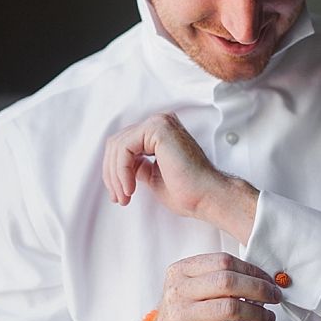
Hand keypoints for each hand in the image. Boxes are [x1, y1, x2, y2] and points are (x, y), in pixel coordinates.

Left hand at [102, 113, 257, 243]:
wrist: (208, 197)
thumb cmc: (188, 191)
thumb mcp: (152, 176)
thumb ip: (137, 165)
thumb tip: (118, 166)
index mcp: (158, 132)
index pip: (122, 145)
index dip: (114, 171)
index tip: (118, 195)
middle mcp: (159, 123)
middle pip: (116, 144)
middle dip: (112, 174)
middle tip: (118, 198)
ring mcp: (159, 122)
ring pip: (117, 146)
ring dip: (116, 176)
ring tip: (124, 196)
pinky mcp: (158, 128)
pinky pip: (124, 148)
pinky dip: (122, 171)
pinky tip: (130, 188)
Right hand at [151, 252, 279, 320]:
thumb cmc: (184, 315)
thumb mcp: (191, 289)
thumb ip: (218, 279)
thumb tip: (262, 278)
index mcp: (180, 271)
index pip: (222, 261)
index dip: (252, 270)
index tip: (268, 280)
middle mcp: (178, 291)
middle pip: (228, 282)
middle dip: (259, 289)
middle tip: (274, 297)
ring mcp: (182, 316)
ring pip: (231, 308)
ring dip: (258, 314)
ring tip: (267, 319)